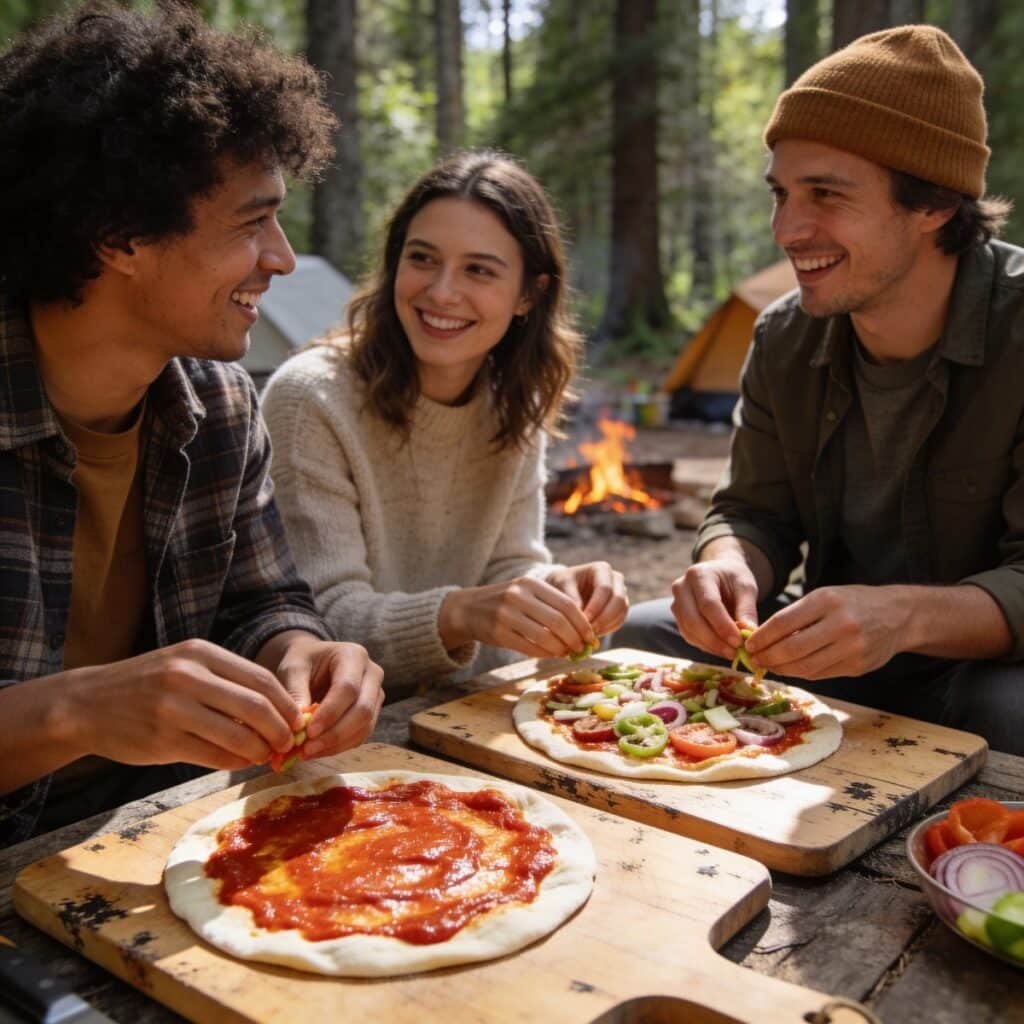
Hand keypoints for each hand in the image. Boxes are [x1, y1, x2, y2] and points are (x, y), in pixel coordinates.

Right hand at [68, 639, 302, 770]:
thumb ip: (226, 681)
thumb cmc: (146, 684)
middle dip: (281, 729)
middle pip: (257, 707)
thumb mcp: (184, 665)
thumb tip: (276, 709)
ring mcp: (173, 710)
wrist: (85, 704)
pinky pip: (214, 756)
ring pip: (238, 735)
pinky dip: (235, 762)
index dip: (286, 704)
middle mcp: (188, 677)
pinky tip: (241, 761)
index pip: (261, 679)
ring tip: (267, 755)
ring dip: (261, 750)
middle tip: (289, 743)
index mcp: (200, 654)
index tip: (297, 720)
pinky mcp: (163, 741)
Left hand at [265, 634, 384, 759]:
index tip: (308, 731)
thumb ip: (295, 693)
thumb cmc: (303, 662)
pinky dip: (339, 746)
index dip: (330, 712)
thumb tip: (297, 726)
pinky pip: (361, 734)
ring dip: (336, 744)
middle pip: (362, 710)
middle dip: (335, 733)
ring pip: (365, 726)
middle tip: (307, 749)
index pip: (348, 688)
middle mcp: (372, 674)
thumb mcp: (293, 669)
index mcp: (354, 656)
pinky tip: (318, 751)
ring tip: (308, 753)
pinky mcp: (372, 712)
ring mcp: (376, 694)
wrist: (314, 662)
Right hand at [440, 576, 595, 658]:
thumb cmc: (506, 603)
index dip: (582, 623)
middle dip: (575, 638)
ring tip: (567, 653)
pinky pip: (530, 647)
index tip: (591, 635)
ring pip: (545, 637)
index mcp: (530, 583)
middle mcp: (518, 596)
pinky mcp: (499, 633)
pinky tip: (551, 655)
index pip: (566, 604)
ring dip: (561, 649)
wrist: (468, 609)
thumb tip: (582, 630)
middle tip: (582, 648)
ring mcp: (506, 615)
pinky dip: (546, 654)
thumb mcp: (526, 593)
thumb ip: (551, 606)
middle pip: (558, 621)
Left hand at [546, 561, 628, 638]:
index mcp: (602, 569)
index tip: (583, 621)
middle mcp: (615, 579)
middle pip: (619, 601)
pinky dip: (608, 630)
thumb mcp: (562, 585)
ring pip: (621, 612)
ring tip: (588, 635)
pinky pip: (619, 621)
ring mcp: (620, 594)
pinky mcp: (620, 608)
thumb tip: (582, 615)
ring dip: (606, 626)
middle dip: (604, 619)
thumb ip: (571, 597)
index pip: (605, 589)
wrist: (565, 589)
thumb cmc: (562, 584)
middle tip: (588, 632)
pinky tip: (593, 635)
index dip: (596, 607)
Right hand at [670, 557, 759, 660]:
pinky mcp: (678, 617)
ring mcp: (676, 603)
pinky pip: (689, 635)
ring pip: (689, 630)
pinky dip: (705, 646)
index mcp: (699, 575)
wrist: (719, 573)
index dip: (722, 625)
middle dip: (714, 640)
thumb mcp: (746, 587)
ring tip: (731, 653)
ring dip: (710, 646)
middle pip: (693, 619)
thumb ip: (747, 609)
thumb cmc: (733, 578)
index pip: (708, 604)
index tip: (739, 641)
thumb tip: (749, 633)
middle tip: (734, 652)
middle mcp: (681, 588)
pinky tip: (721, 649)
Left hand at [744, 585, 906, 678]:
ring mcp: (852, 648)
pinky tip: (791, 669)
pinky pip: (820, 674)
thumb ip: (798, 616)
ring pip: (805, 667)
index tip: (748, 644)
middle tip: (754, 659)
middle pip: (791, 648)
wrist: (899, 615)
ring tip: (769, 665)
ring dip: (781, 669)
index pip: (783, 622)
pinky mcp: (858, 666)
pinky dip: (801, 673)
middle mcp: (840, 624)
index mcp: (827, 601)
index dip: (761, 637)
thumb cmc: (853, 603)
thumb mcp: (826, 597)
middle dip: (767, 657)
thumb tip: (763, 638)